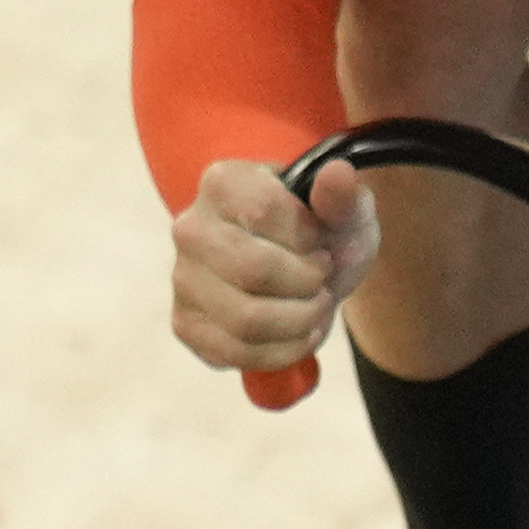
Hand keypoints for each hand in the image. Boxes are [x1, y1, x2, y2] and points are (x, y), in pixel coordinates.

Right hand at [169, 152, 376, 379]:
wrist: (303, 267)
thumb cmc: (320, 232)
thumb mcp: (345, 210)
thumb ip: (342, 196)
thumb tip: (337, 174)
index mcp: (222, 183)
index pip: (264, 213)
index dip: (307, 238)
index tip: (320, 243)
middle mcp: (190, 228)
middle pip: (253, 271)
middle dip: (307, 284)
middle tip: (322, 278)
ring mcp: (182, 280)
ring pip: (247, 319)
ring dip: (300, 321)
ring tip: (315, 306)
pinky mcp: (186, 325)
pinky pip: (237, 353)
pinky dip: (283, 351)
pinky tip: (299, 333)